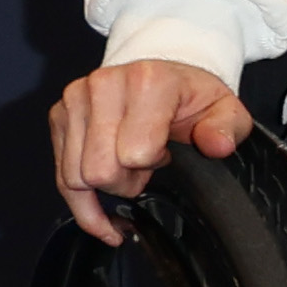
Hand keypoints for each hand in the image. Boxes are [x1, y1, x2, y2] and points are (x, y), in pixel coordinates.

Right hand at [51, 59, 249, 244]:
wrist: (163, 73)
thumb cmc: (190, 95)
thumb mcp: (225, 110)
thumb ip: (227, 129)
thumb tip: (218, 145)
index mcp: (147, 81)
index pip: (134, 153)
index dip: (151, 164)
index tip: (164, 154)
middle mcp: (104, 85)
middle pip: (98, 171)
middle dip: (126, 182)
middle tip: (147, 165)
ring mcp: (76, 99)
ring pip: (74, 177)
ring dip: (105, 185)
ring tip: (129, 165)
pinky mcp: (59, 116)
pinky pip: (61, 176)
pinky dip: (82, 201)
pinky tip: (102, 214)